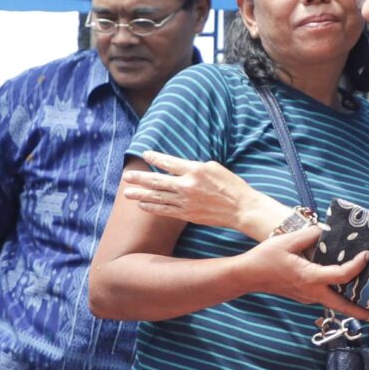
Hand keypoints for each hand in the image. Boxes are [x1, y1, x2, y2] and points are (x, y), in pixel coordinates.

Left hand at [121, 152, 285, 236]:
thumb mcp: (215, 168)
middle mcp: (187, 185)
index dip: (155, 158)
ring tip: (127, 193)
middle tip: (126, 177)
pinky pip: (165, 211)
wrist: (241, 208)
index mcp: (195, 169)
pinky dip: (153, 207)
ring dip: (141, 194)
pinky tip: (142, 205)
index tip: (145, 154)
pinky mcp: (187, 215)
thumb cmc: (232, 186)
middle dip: (140, 178)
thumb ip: (195, 167)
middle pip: (157, 181)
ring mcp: (186, 201)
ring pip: (158, 197)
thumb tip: (180, 168)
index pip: (169, 162)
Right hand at [237, 226, 368, 311]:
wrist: (248, 275)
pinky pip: (326, 297)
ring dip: (352, 305)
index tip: (366, 256)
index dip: (357, 266)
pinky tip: (346, 287)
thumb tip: (326, 231)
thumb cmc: (266, 258)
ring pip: (335, 303)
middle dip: (363, 313)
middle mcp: (312, 292)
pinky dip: (339, 295)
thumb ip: (310, 234)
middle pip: (343, 307)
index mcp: (311, 278)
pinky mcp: (304, 296)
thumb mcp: (288, 240)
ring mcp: (308, 297)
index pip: (341, 276)